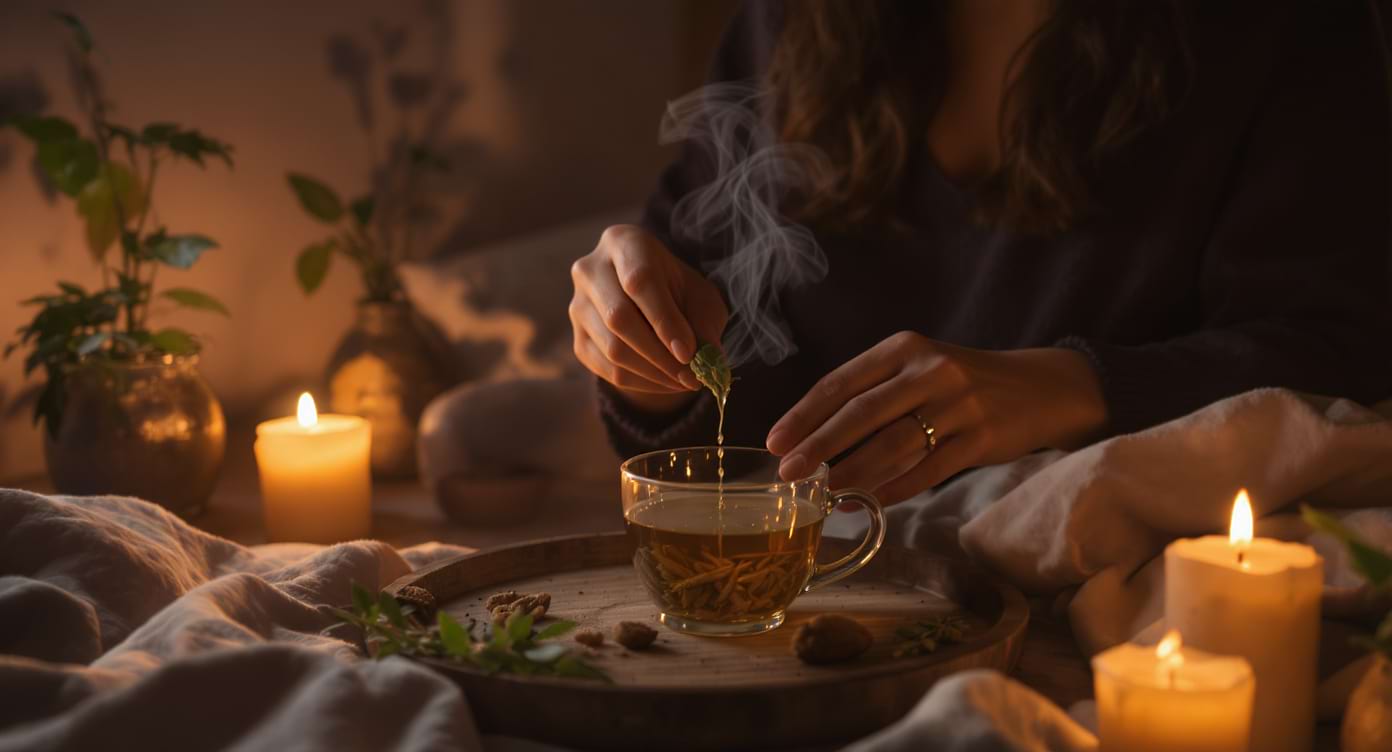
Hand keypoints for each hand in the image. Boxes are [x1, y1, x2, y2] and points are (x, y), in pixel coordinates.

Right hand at [570, 225, 728, 412]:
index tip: (689, 352)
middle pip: (619, 317)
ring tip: (686, 380)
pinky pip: (607, 371)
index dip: (664, 320)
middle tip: (693, 376)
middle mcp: (590, 270)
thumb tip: (707, 362)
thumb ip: (704, 325)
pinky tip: (666, 382)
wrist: (651, 302)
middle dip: (661, 354)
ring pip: (612, 349)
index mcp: (623, 243)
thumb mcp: (700, 298)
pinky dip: (643, 383)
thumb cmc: (679, 291)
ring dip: (655, 373)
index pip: (639, 281)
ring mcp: (578, 306)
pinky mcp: (578, 339)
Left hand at [765, 332, 1105, 503]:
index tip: (775, 442)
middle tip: (787, 473)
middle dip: (818, 446)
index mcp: (904, 348)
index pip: (841, 383)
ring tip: (824, 492)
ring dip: (853, 472)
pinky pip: (930, 468)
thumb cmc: (961, 384)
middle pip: (861, 413)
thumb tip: (811, 442)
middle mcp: (930, 370)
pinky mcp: (982, 436)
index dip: (804, 415)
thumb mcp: (917, 371)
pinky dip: (897, 487)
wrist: (1040, 388)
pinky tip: (872, 501)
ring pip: (893, 444)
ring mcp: (958, 403)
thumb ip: (872, 396)